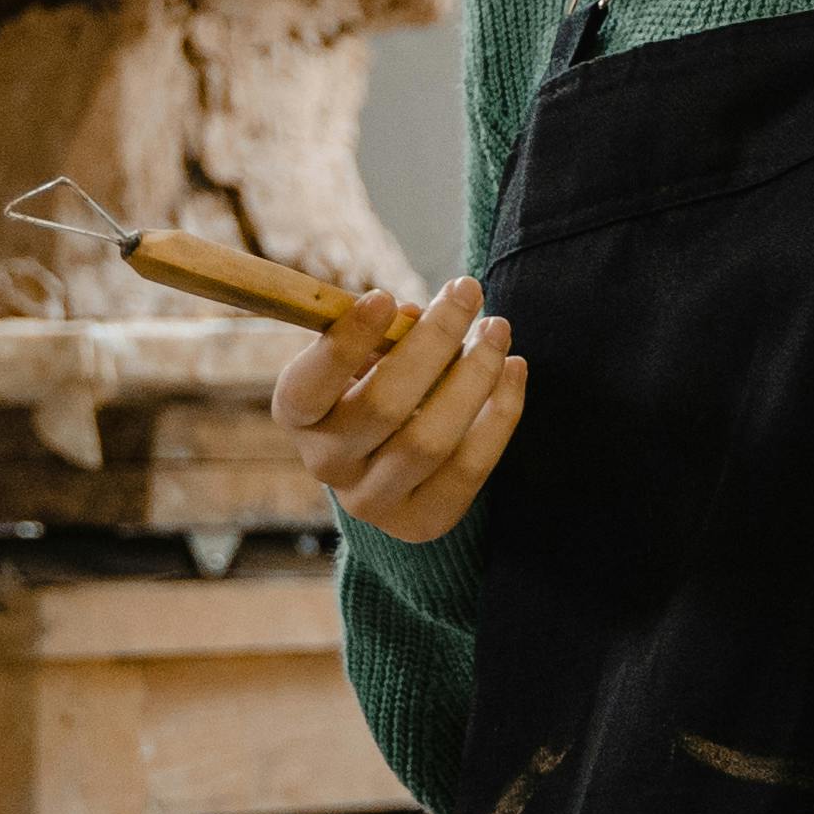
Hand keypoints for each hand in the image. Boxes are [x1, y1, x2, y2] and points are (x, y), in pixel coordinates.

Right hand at [272, 277, 525, 543]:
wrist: (386, 460)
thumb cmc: (374, 381)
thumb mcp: (364, 353)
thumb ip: (383, 333)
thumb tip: (416, 316)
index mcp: (299, 415)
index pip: (309, 386)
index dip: (345, 343)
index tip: (385, 297)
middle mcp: (326, 463)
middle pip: (383, 406)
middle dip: (433, 341)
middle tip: (467, 291)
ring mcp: (373, 501)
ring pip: (430, 440)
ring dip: (474, 375)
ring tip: (496, 328)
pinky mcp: (422, 521)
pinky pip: (470, 468)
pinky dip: (500, 414)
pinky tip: (515, 368)